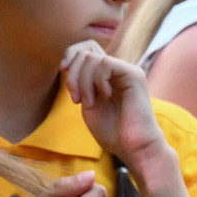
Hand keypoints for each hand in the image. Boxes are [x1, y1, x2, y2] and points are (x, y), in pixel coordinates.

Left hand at [61, 40, 168, 168]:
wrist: (134, 147)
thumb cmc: (113, 132)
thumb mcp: (88, 103)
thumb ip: (81, 83)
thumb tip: (69, 62)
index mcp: (108, 76)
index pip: (86, 48)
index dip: (71, 54)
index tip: (63, 71)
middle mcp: (118, 69)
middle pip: (86, 51)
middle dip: (73, 74)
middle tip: (77, 99)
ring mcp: (127, 70)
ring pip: (92, 57)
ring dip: (83, 82)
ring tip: (89, 103)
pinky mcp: (133, 74)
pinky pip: (105, 64)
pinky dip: (97, 81)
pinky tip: (105, 97)